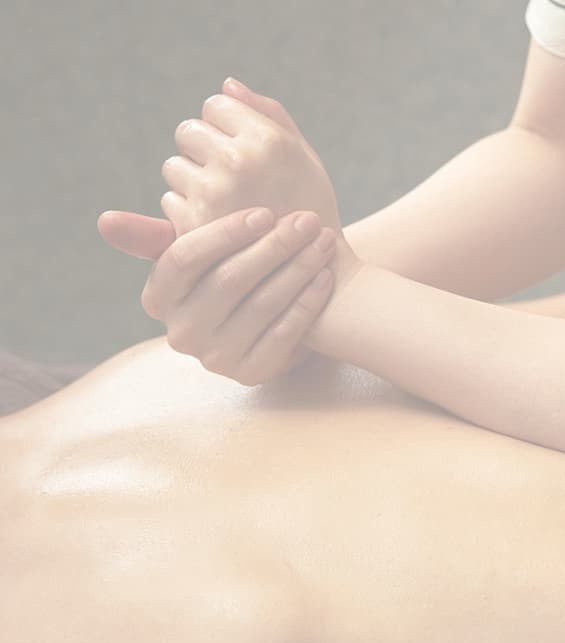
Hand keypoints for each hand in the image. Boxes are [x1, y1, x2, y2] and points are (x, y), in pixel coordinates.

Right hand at [98, 206, 337, 385]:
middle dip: (275, 246)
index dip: (226, 233)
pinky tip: (326, 276)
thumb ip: (158, 235)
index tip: (266, 212)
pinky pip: (284, 333)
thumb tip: (105, 222)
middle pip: (230, 280)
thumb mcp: (198, 253)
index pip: (185, 258)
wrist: (271, 319)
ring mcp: (215, 358)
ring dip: (298, 269)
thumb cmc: (231, 273)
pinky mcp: (251, 374)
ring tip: (324, 241)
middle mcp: (180, 333)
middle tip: (308, 221)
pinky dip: (308, 302)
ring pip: (262, 304)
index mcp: (158, 296)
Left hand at [161, 77, 340, 238]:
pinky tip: (218, 225)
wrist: (320, 273)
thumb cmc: (312, 208)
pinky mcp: (196, 227)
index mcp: (268, 141)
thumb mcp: (304, 156)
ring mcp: (215, 195)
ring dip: (192, 181)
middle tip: (231, 178)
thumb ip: (268, 116)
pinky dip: (187, 211)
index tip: (244, 150)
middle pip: (188, 130)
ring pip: (174, 166)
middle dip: (203, 149)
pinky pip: (170, 200)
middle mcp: (239, 162)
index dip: (226, 126)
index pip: (215, 105)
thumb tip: (227, 85)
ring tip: (226, 204)